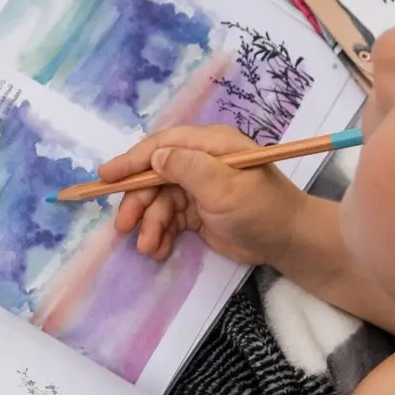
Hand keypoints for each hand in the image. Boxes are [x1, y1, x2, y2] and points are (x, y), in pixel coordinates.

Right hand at [95, 125, 316, 267]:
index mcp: (210, 144)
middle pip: (155, 176)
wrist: (287, 242)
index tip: (106, 178)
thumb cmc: (261, 209)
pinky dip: (161, 234)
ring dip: (149, 225)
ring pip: (159, 201)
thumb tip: (156, 157)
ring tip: (148, 248)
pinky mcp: (198, 211)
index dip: (132, 160)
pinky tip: (160, 250)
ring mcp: (198, 187)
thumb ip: (189, 169)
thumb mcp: (225, 187)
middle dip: (138, 202)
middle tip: (123, 227)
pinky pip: (169, 219)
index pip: (162, 145)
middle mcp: (201, 161)